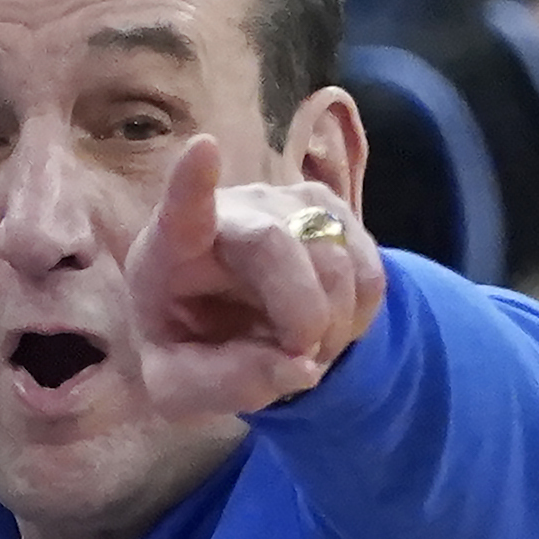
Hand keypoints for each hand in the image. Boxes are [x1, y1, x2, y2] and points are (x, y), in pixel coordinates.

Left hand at [124, 136, 385, 420]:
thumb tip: (299, 366)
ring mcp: (283, 203)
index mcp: (171, 249)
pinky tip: (330, 327)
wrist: (229, 326)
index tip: (203, 149)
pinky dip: (358, 316)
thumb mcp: (183, 389)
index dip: (193, 182)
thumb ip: (226, 384)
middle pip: (275, 243)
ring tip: (307, 349)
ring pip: (332, 258)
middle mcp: (229, 211)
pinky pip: (368, 269)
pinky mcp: (330, 210)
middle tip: (304, 357)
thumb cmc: (190, 348)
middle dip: (300, 312)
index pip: (182, 209)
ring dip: (333, 326)